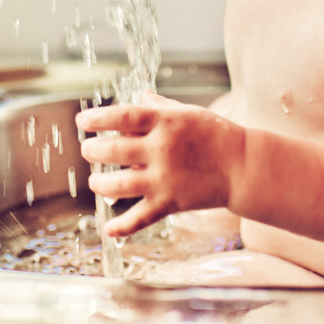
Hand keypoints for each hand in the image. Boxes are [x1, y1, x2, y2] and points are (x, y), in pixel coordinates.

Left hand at [75, 91, 244, 236]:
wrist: (242, 166)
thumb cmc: (216, 134)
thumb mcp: (188, 113)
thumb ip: (161, 106)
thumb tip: (141, 95)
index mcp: (164, 122)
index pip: (122, 117)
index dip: (97, 118)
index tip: (81, 122)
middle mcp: (161, 149)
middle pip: (113, 151)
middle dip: (92, 151)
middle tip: (87, 151)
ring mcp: (163, 178)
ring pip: (118, 185)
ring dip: (99, 184)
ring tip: (96, 182)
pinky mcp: (169, 203)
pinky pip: (140, 218)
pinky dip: (122, 227)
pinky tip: (108, 229)